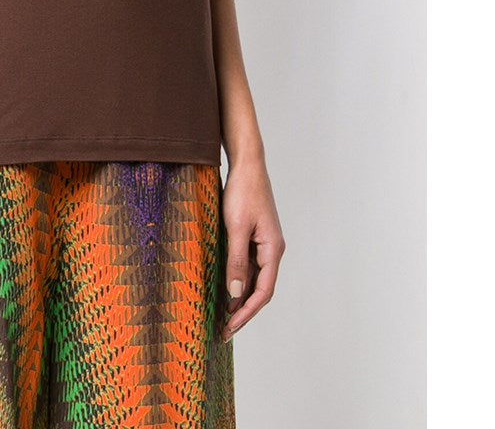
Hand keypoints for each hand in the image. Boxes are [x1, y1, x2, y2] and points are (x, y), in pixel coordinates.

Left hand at [220, 155, 285, 342]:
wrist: (246, 165)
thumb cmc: (243, 192)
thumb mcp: (236, 227)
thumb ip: (236, 260)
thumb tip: (236, 293)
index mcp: (273, 249)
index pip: (263, 291)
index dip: (247, 312)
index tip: (230, 327)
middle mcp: (272, 249)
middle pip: (260, 289)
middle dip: (242, 311)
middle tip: (223, 330)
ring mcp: (263, 243)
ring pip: (253, 278)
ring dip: (239, 297)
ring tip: (221, 315)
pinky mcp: (254, 235)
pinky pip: (247, 264)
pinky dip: (237, 279)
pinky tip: (224, 287)